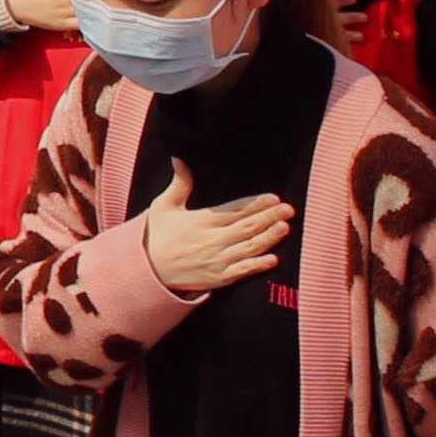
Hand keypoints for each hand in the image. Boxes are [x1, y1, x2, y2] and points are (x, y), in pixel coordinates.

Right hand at [135, 163, 295, 296]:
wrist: (147, 270)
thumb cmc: (157, 236)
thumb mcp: (163, 206)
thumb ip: (179, 184)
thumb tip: (180, 159)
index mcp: (201, 221)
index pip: (234, 210)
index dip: (255, 204)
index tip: (273, 197)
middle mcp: (211, 240)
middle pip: (247, 227)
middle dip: (269, 217)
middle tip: (288, 209)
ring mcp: (216, 260)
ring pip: (249, 247)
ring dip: (269, 237)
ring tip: (285, 227)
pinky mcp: (218, 278)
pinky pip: (242, 270)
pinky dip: (257, 265)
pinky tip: (273, 259)